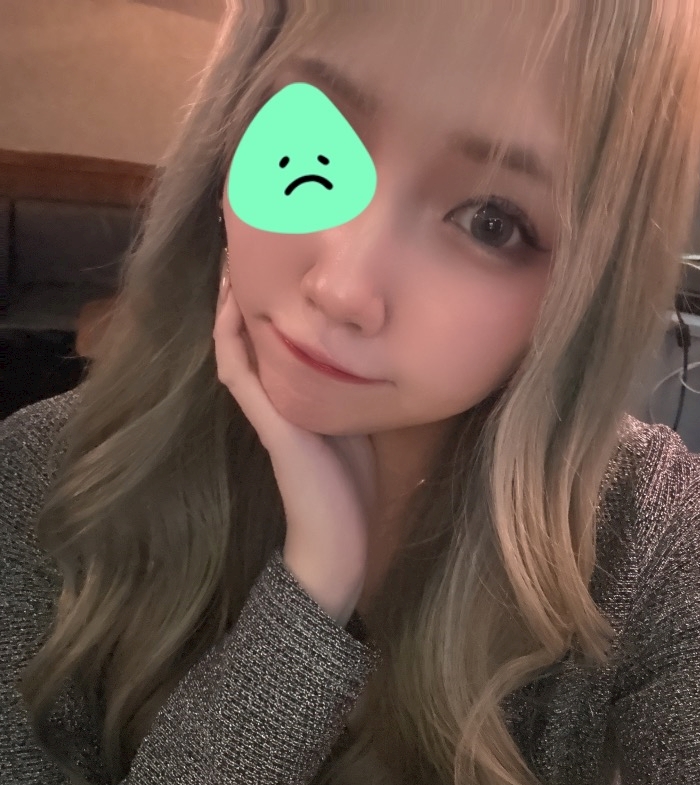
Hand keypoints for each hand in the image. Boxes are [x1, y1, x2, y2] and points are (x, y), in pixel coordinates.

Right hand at [212, 260, 377, 625]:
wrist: (339, 540)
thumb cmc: (350, 486)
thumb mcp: (355, 420)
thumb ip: (352, 385)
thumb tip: (374, 346)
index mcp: (292, 391)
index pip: (272, 331)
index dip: (269, 291)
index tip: (278, 248)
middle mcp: (271, 393)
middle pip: (249, 326)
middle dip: (248, 282)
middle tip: (249, 234)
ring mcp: (264, 405)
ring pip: (234, 339)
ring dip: (231, 298)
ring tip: (234, 252)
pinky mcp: (268, 419)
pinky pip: (237, 368)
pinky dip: (231, 334)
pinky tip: (234, 300)